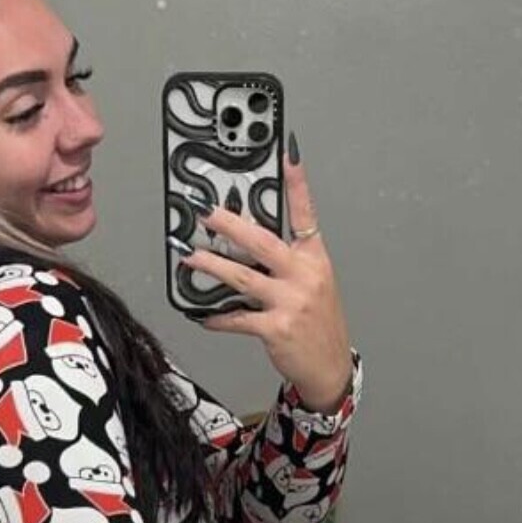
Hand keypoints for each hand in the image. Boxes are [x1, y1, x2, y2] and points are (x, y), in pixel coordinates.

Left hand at [179, 146, 352, 410]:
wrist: (330, 367)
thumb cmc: (319, 324)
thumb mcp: (314, 285)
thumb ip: (286, 262)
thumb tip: (247, 245)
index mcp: (315, 259)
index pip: (306, 214)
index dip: (298, 183)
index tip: (288, 155)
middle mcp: (305, 276)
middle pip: (263, 242)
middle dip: (231, 225)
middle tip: (207, 213)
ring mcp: (291, 302)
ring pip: (243, 277)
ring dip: (213, 267)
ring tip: (191, 258)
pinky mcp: (276, 328)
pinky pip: (238, 317)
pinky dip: (218, 316)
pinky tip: (203, 313)